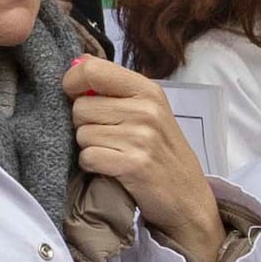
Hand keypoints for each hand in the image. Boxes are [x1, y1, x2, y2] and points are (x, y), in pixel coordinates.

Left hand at [67, 55, 222, 261]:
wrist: (188, 198)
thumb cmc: (162, 152)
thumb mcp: (148, 111)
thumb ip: (115, 87)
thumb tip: (78, 63)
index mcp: (147, 90)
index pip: (92, 69)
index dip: (71, 83)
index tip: (75, 97)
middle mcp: (145, 109)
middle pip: (80, 107)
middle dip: (83, 125)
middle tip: (107, 137)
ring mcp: (141, 137)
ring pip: (81, 134)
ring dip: (89, 148)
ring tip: (113, 153)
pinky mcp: (133, 164)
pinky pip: (88, 157)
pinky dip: (92, 166)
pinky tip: (111, 168)